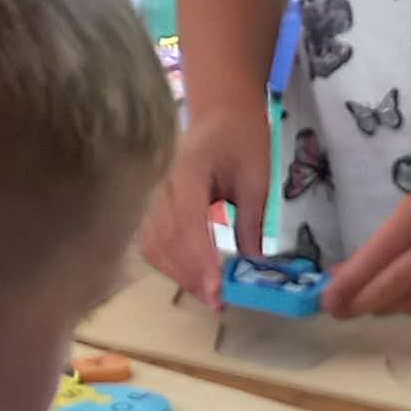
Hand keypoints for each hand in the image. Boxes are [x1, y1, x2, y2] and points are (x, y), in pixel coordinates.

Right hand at [138, 104, 272, 302]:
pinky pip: (153, 239)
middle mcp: (161, 184)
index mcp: (188, 171)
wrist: (221, 109)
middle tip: (217, 301)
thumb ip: (251, 221)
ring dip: (179, 273)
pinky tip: (192, 275)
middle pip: (164, 240)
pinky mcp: (153, 203)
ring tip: (208, 293)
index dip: (200, 262)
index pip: (186, 224)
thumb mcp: (257, 177)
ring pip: (153, 244)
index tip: (217, 292)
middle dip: (189, 275)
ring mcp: (153, 193)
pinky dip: (170, 262)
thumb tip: (253, 265)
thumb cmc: (242, 136)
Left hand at [324, 171, 410, 321]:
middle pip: (393, 285)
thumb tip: (345, 273)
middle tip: (339, 311)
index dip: (351, 281)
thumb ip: (385, 241)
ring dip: (383, 306)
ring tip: (363, 307)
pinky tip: (394, 304)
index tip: (328, 298)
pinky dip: (408, 305)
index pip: (378, 255)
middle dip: (361, 302)